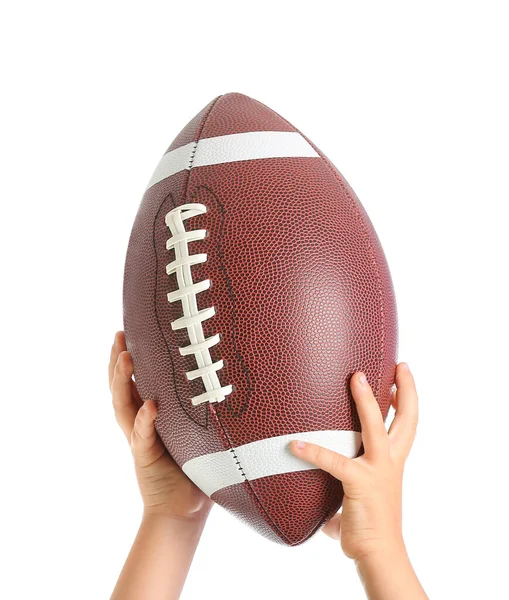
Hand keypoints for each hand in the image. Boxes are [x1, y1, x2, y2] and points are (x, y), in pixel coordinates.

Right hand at [108, 331, 212, 521]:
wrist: (185, 509)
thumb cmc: (197, 467)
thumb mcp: (200, 430)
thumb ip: (204, 407)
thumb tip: (234, 376)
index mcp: (151, 415)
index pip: (135, 382)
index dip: (128, 358)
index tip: (129, 331)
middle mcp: (140, 424)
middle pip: (121, 388)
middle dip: (117, 362)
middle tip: (119, 336)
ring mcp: (140, 440)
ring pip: (124, 407)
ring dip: (123, 381)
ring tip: (126, 358)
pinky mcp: (145, 458)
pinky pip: (143, 437)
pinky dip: (145, 421)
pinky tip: (150, 406)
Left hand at [290, 363, 417, 561]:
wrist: (378, 555)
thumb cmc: (367, 529)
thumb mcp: (358, 499)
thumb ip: (341, 493)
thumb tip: (322, 504)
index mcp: (393, 462)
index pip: (407, 425)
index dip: (407, 399)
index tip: (402, 376)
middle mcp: (391, 462)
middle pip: (406, 420)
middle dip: (404, 390)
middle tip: (399, 365)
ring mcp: (378, 471)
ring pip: (376, 427)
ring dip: (366, 401)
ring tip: (356, 378)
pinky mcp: (360, 482)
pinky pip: (334, 462)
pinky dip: (313, 452)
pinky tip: (294, 444)